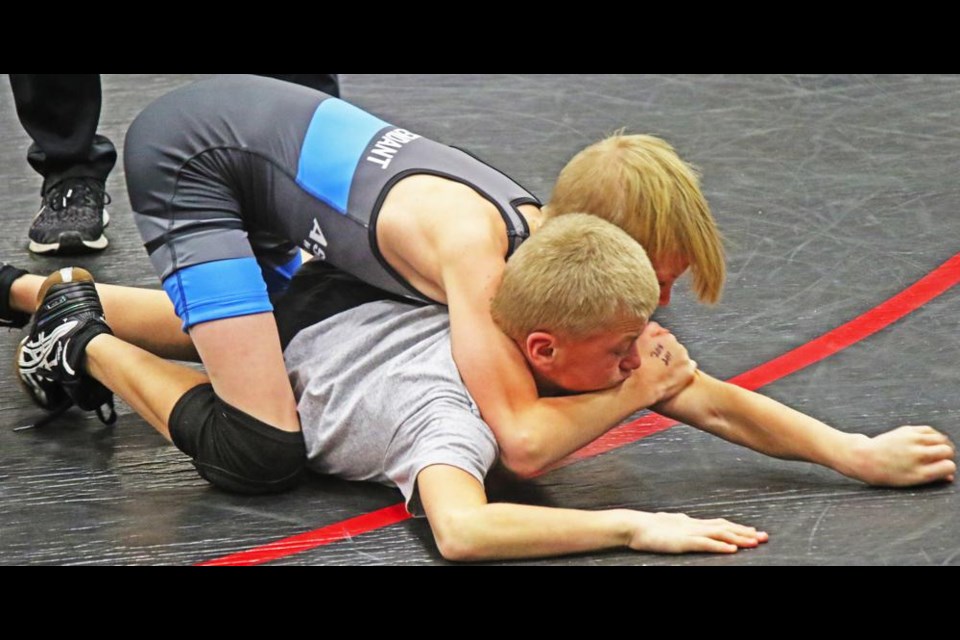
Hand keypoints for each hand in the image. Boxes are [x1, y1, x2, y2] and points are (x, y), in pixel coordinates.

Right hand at [624, 321, 697, 404]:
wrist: (642, 387)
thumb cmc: (638, 364)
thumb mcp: (639, 340)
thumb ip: (649, 328)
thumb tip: (657, 326)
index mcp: (667, 337)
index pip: (665, 336)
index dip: (657, 344)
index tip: (652, 352)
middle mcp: (679, 345)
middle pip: (674, 346)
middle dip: (668, 352)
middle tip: (656, 362)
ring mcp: (685, 359)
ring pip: (681, 356)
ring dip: (675, 361)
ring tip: (662, 370)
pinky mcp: (689, 372)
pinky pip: (689, 368)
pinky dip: (683, 370)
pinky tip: (672, 375)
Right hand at [627, 511, 767, 553]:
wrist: (633, 526)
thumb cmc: (647, 528)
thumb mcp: (669, 525)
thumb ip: (681, 525)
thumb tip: (688, 521)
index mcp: (691, 522)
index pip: (720, 524)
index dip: (738, 527)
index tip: (753, 531)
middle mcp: (694, 525)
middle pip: (725, 527)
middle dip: (746, 532)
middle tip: (765, 536)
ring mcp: (690, 532)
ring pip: (720, 534)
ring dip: (739, 538)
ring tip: (755, 543)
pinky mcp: (683, 541)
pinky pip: (705, 544)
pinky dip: (720, 546)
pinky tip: (732, 549)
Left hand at [849, 425, 955, 486]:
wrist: (864, 457)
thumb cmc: (887, 472)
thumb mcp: (910, 481)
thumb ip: (932, 478)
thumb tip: (950, 476)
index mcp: (920, 473)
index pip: (949, 467)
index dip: (948, 468)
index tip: (943, 468)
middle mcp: (918, 456)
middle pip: (948, 451)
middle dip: (947, 455)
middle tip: (940, 458)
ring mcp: (913, 441)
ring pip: (941, 439)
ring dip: (941, 444)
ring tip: (936, 449)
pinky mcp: (907, 430)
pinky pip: (930, 430)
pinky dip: (933, 435)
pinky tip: (929, 440)